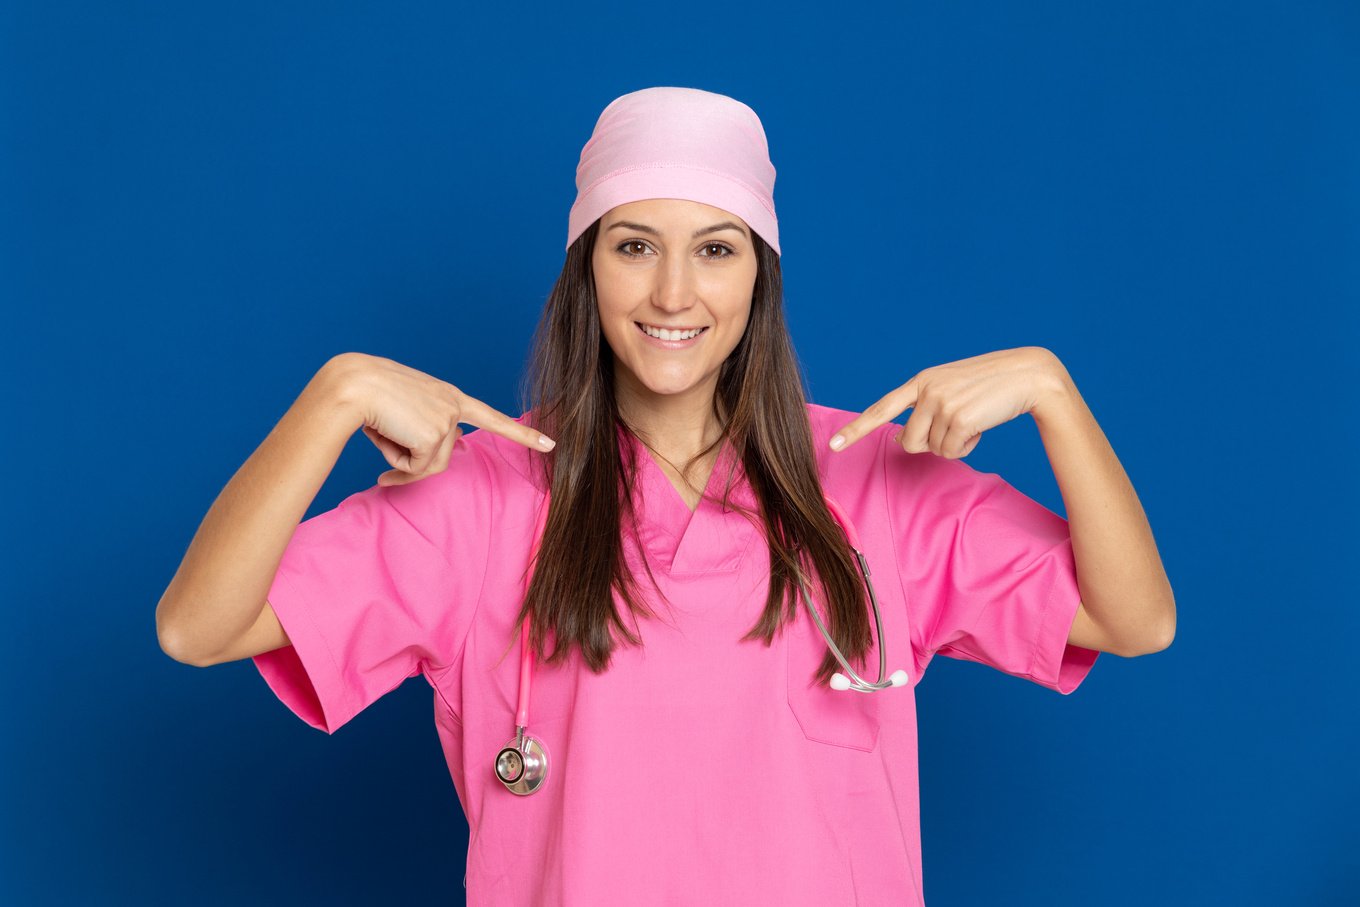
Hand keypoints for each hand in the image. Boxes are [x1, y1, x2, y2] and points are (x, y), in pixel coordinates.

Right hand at [329, 353, 555, 485]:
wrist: (352, 385)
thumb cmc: (367, 397)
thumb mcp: (402, 413)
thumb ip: (421, 432)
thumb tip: (424, 463)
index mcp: (448, 395)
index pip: (491, 417)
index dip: (521, 434)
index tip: (550, 444)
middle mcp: (454, 404)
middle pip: (443, 457)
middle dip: (413, 468)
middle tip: (384, 472)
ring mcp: (448, 419)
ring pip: (429, 465)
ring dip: (401, 460)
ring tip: (382, 431)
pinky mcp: (435, 434)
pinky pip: (416, 468)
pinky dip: (395, 462)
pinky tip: (384, 435)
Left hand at [828, 346, 1064, 458]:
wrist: (1028, 376)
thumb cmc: (990, 386)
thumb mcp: (952, 390)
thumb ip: (925, 409)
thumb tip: (904, 440)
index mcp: (922, 380)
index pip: (882, 407)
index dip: (857, 429)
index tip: (834, 445)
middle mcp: (927, 390)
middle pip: (909, 441)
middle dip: (931, 444)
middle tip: (957, 426)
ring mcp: (942, 403)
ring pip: (932, 449)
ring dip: (952, 445)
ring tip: (973, 421)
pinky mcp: (959, 418)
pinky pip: (952, 452)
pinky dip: (968, 446)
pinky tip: (982, 425)